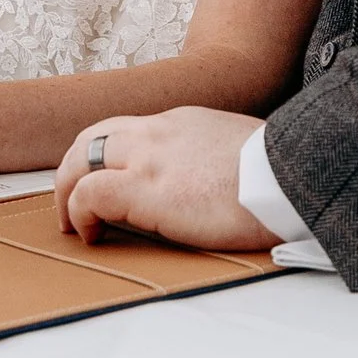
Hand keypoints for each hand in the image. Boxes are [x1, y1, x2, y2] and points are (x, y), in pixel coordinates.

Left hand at [54, 107, 279, 251]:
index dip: (106, 156)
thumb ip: (219, 157)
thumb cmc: (283, 171)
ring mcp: (149, 157)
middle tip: (73, 202)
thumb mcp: (243, 148)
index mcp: (184, 122)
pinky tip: (92, 235)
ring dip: (67, 191)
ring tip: (75, 224)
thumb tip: (225, 181)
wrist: (291, 175)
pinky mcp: (145, 189)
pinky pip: (89, 194)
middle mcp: (159, 131)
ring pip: (79, 158)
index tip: (106, 181)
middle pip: (92, 136)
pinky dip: (79, 213)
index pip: (128, 129)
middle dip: (73, 168)